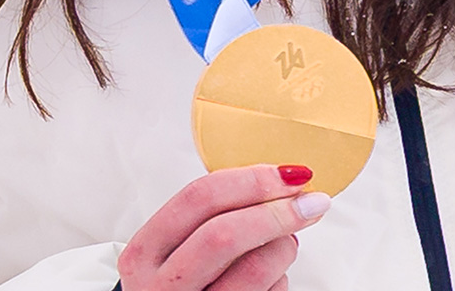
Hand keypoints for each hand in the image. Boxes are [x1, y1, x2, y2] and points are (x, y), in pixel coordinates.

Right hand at [116, 164, 330, 289]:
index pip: (199, 198)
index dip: (250, 180)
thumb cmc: (175, 285)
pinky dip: (280, 279)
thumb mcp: (172, 249)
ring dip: (284, 248)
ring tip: (285, 243)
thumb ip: (208, 216)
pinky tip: (271, 277)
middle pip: (225, 234)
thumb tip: (276, 182)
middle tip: (308, 202)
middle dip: (276, 211)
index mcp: (146, 251)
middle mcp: (162, 286)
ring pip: (256, 268)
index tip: (286, 174)